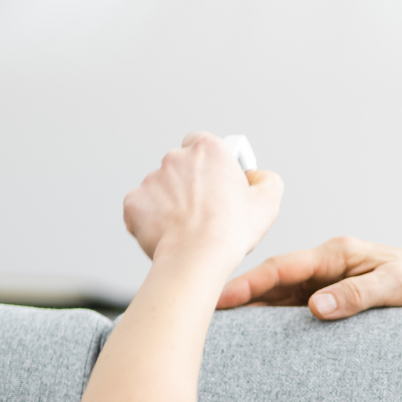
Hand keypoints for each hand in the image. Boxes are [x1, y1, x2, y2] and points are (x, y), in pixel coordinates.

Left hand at [124, 134, 283, 265]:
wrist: (197, 258)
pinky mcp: (134, 203)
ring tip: (187, 228)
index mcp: (207, 149)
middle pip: (180, 167)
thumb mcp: (267, 203)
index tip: (216, 179)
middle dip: (188, 185)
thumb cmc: (230, 231)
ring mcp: (150, 180)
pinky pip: (142, 209)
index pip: (201, 143)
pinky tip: (169, 235)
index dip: (208, 163)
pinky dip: (152, 220)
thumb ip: (267, 180)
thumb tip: (258, 177)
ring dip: (170, 203)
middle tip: (204, 211)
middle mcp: (175, 158)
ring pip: (160, 189)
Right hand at [217, 235, 401, 317]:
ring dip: (252, 313)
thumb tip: (316, 307)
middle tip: (201, 318)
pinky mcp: (337, 302)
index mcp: (337, 254)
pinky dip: (275, 323)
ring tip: (219, 333)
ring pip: (280, 298)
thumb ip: (359, 294)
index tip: (219, 299)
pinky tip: (258, 340)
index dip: (248, 284)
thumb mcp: (400, 286)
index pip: (282, 268)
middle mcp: (328, 267)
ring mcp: (330, 284)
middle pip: (272, 282)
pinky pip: (297, 312)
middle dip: (237, 298)